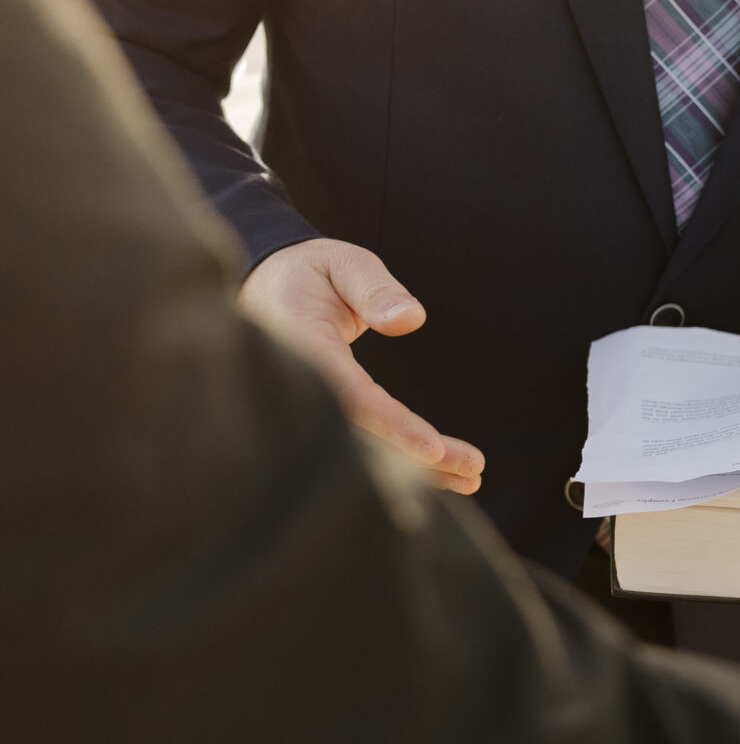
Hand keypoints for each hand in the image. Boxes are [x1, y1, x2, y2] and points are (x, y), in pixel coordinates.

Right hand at [238, 238, 484, 492]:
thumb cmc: (307, 272)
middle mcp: (297, 383)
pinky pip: (360, 441)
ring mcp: (303, 404)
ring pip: (361, 447)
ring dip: (415, 469)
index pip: (348, 394)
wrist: (262, 286)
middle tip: (473, 474)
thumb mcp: (341, 263)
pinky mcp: (319, 412)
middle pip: (359, 434)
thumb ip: (373, 287)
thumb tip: (411, 319)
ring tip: (470, 480)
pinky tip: (443, 471)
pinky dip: (400, 458)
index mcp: (299, 344)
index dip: (391, 425)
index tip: (433, 449)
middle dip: (415, 461)